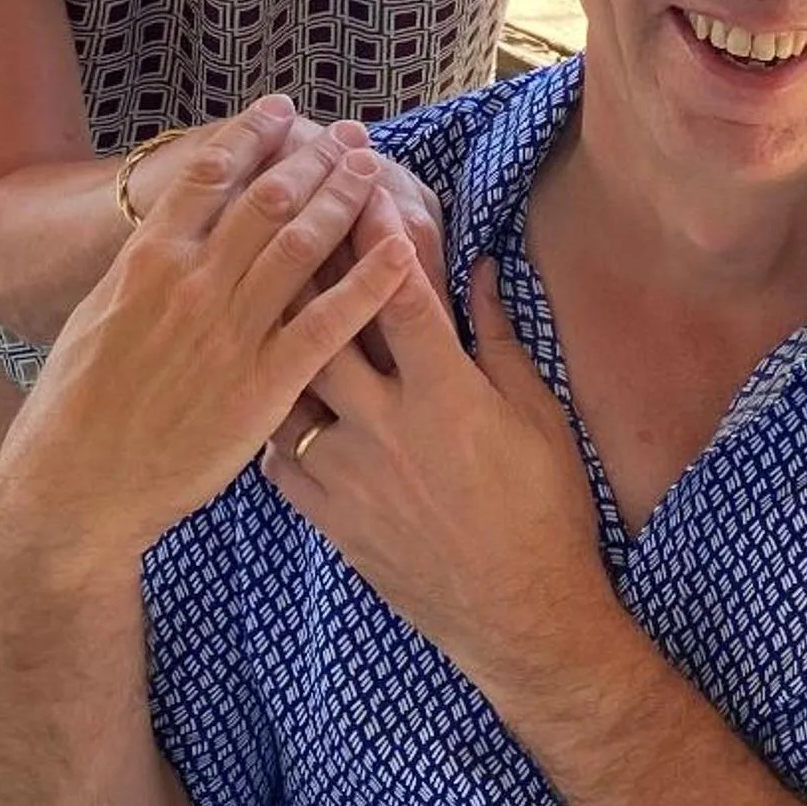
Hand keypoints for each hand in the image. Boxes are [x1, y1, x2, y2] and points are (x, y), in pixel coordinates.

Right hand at [0, 112, 417, 575]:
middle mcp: (192, 282)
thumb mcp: (93, 315)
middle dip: (312, 157)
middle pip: (266, 199)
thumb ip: (139, 271)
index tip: (281, 111)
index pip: (208, 176)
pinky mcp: (262, 384)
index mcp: (147, 260)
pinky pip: (328, 323)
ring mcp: (230, 331)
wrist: (76, 482)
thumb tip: (165, 235)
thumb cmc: (74, 406)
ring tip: (373, 167)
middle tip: (347, 133)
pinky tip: (399, 250)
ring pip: (301, 245)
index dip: (251, 135)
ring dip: (343, 197)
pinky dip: (368, 282)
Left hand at [262, 234, 614, 704]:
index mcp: (446, 391)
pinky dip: (278, 425)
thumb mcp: (539, 416)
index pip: (396, 291)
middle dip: (305, 270)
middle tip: (286, 228)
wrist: (520, 618)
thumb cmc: (546, 513)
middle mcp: (386, 424)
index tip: (355, 187)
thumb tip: (481, 271)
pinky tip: (276, 403)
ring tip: (260, 306)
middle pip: (322, 326)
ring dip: (276, 344)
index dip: (373, 232)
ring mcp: (349, 473)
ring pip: (287, 388)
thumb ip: (501, 339)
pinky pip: (279, 457)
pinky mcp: (329, 517)